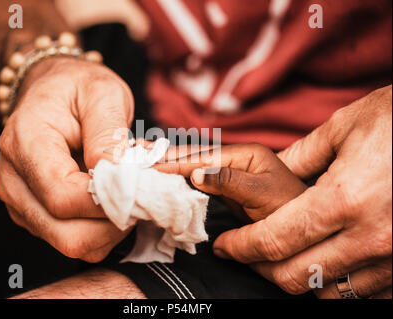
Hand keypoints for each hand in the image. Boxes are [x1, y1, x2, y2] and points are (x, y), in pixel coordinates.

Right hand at [0, 57, 133, 261]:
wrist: (53, 91)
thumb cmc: (78, 88)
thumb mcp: (102, 93)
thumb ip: (108, 134)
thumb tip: (117, 177)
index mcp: (25, 142)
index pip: (62, 196)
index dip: (106, 203)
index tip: (138, 190)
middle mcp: (13, 178)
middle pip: (65, 233)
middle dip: (112, 224)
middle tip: (139, 197)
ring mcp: (20, 201)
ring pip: (69, 243)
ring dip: (108, 229)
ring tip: (125, 195)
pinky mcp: (34, 214)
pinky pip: (71, 240)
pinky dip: (99, 231)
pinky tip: (110, 202)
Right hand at [155, 143, 306, 221]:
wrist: (307, 230)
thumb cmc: (291, 209)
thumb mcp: (262, 194)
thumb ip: (230, 181)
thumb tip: (196, 172)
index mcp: (245, 154)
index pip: (202, 156)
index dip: (175, 160)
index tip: (148, 163)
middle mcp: (235, 159)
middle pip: (194, 156)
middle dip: (166, 156)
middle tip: (135, 152)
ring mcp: (230, 173)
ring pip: (193, 167)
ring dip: (168, 165)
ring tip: (142, 160)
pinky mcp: (226, 188)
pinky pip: (198, 182)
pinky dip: (178, 179)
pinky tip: (164, 177)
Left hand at [213, 85, 391, 297]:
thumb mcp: (344, 128)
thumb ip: (300, 155)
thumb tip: (266, 170)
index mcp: (343, 199)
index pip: (273, 239)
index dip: (241, 246)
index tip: (224, 245)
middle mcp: (370, 236)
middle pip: (295, 276)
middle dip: (261, 268)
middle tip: (246, 253)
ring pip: (329, 291)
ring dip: (298, 278)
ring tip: (283, 257)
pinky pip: (364, 291)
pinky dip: (336, 284)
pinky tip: (325, 261)